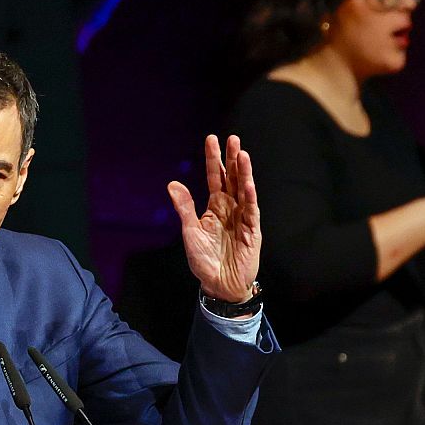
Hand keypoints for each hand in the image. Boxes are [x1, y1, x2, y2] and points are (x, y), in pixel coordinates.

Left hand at [168, 134, 261, 302]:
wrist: (219, 285)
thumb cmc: (204, 261)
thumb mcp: (190, 231)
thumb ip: (184, 208)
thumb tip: (172, 184)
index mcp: (215, 207)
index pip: (215, 178)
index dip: (213, 159)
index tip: (212, 139)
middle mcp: (230, 208)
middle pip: (232, 178)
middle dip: (232, 159)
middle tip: (232, 139)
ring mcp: (242, 218)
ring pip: (243, 190)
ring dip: (243, 172)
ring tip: (242, 153)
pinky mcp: (251, 231)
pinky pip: (251, 211)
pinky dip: (249, 197)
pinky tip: (247, 183)